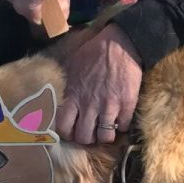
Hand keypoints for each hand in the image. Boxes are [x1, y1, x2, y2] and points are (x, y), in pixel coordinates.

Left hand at [56, 24, 141, 144]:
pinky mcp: (127, 105)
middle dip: (85, 137)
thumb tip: (56, 97)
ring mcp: (109, 107)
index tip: (71, 130)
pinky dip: (121, 126)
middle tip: (88, 131)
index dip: (66, 133)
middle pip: (84, 137)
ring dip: (104, 135)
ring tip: (104, 128)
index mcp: (74, 95)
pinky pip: (123, 127)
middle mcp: (90, 105)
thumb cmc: (92, 53)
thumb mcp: (71, 67)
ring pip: (105, 137)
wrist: (119, 45)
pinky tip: (119, 118)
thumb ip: (65, 86)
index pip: (63, 127)